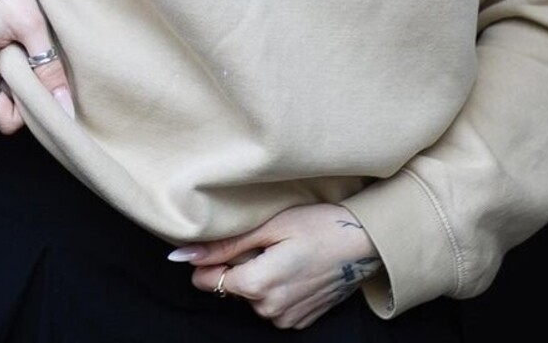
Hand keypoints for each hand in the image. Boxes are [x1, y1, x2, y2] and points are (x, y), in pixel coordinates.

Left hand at [171, 204, 381, 330]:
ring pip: (253, 295)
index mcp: (257, 286)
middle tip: (269, 241)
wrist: (363, 243)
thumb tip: (184, 256)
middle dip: (241, 264)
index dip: (210, 259)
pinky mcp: (300, 320)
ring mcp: (286, 319)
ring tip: (286, 252)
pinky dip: (277, 286)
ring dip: (259, 275)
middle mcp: (269, 310)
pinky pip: (273, 304)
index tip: (227, 242)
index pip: (207, 280)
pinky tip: (295, 266)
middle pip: (232, 286)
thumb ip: (225, 245)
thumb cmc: (318, 225)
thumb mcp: (270, 226)